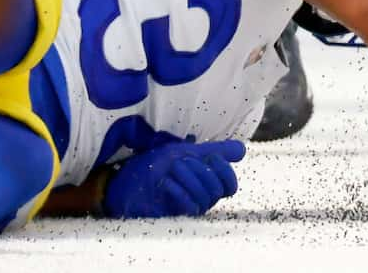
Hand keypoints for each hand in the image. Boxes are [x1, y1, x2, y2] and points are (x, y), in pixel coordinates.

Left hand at [102, 138, 244, 218]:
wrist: (125, 181)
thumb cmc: (155, 166)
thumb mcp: (187, 152)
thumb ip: (215, 151)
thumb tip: (242, 150)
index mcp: (205, 185)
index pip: (229, 186)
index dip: (225, 171)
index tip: (211, 158)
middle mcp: (199, 200)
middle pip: (217, 189)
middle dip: (202, 171)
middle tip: (183, 161)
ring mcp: (186, 209)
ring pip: (204, 198)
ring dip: (189, 178)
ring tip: (173, 169)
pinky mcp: (173, 216)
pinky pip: (189, 207)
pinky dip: (180, 191)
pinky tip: (167, 182)